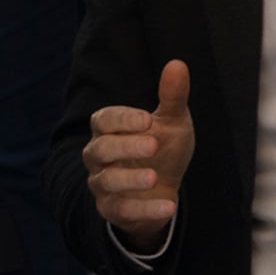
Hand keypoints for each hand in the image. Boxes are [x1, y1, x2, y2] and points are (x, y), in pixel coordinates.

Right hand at [84, 59, 195, 240]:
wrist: (163, 191)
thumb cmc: (162, 150)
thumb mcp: (172, 123)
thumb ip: (172, 96)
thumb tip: (177, 64)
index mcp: (107, 129)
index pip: (104, 120)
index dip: (122, 119)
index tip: (148, 119)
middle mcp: (98, 156)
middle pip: (101, 149)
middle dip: (126, 146)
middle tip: (153, 144)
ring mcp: (102, 185)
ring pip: (106, 181)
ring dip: (129, 179)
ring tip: (154, 177)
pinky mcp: (112, 210)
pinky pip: (122, 210)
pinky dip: (145, 209)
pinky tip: (169, 205)